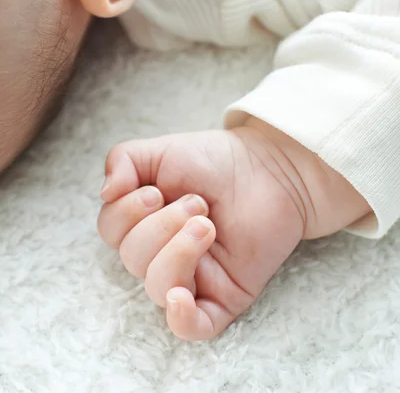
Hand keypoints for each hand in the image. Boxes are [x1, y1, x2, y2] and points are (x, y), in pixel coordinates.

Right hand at [98, 120, 369, 340]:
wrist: (270, 169)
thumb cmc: (216, 161)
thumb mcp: (161, 150)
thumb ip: (124, 160)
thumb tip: (105, 193)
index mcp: (144, 221)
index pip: (112, 231)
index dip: (126, 213)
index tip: (156, 191)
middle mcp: (162, 252)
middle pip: (133, 258)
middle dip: (161, 226)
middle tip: (197, 202)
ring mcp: (193, 277)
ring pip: (158, 287)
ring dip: (177, 252)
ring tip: (207, 224)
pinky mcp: (223, 296)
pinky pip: (192, 327)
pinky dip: (180, 318)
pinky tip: (180, 297)